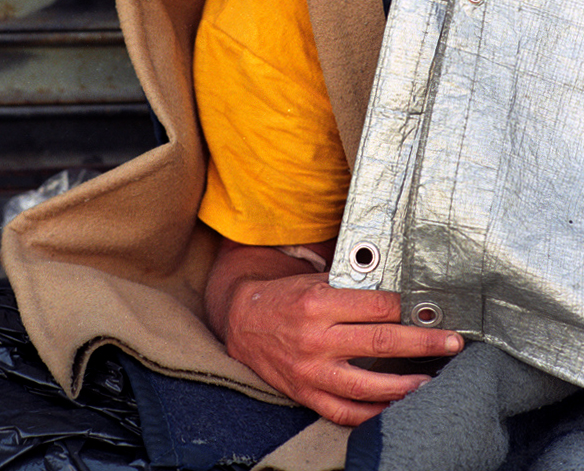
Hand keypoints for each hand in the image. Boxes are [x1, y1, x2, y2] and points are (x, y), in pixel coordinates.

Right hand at [225, 271, 462, 425]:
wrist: (244, 322)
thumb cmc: (287, 297)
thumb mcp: (315, 282)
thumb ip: (351, 289)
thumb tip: (397, 293)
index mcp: (319, 303)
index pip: (376, 306)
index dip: (409, 308)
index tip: (433, 310)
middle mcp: (316, 338)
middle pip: (380, 341)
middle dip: (422, 342)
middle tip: (452, 343)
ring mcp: (311, 370)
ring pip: (367, 384)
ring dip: (405, 385)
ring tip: (432, 382)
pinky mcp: (306, 394)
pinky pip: (345, 412)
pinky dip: (373, 413)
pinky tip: (396, 408)